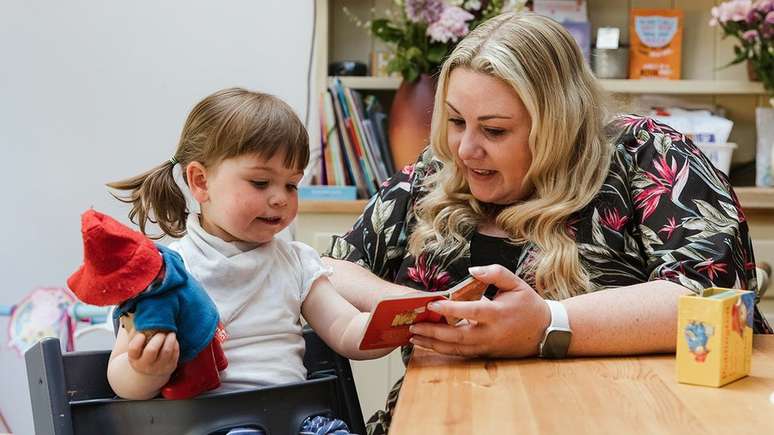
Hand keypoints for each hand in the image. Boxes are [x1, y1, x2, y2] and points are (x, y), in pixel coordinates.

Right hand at [127, 332, 179, 376]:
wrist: (150, 368)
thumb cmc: (142, 350)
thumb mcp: (136, 344)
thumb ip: (136, 332)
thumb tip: (141, 316)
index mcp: (134, 358)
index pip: (134, 349)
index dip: (138, 340)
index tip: (142, 334)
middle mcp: (145, 365)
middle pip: (151, 350)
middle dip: (158, 338)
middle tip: (161, 332)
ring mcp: (159, 367)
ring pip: (166, 351)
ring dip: (170, 339)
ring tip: (170, 332)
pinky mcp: (170, 366)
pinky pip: (175, 353)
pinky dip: (175, 344)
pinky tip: (172, 339)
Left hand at [408, 264, 550, 357]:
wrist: (545, 332)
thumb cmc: (528, 305)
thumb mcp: (516, 283)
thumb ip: (495, 273)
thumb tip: (473, 270)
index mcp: (498, 314)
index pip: (471, 311)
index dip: (451, 308)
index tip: (432, 303)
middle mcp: (490, 334)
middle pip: (458, 336)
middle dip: (433, 332)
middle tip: (414, 325)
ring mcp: (487, 347)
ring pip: (456, 349)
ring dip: (433, 344)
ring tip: (414, 337)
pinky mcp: (485, 354)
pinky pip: (461, 354)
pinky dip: (443, 350)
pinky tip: (429, 344)